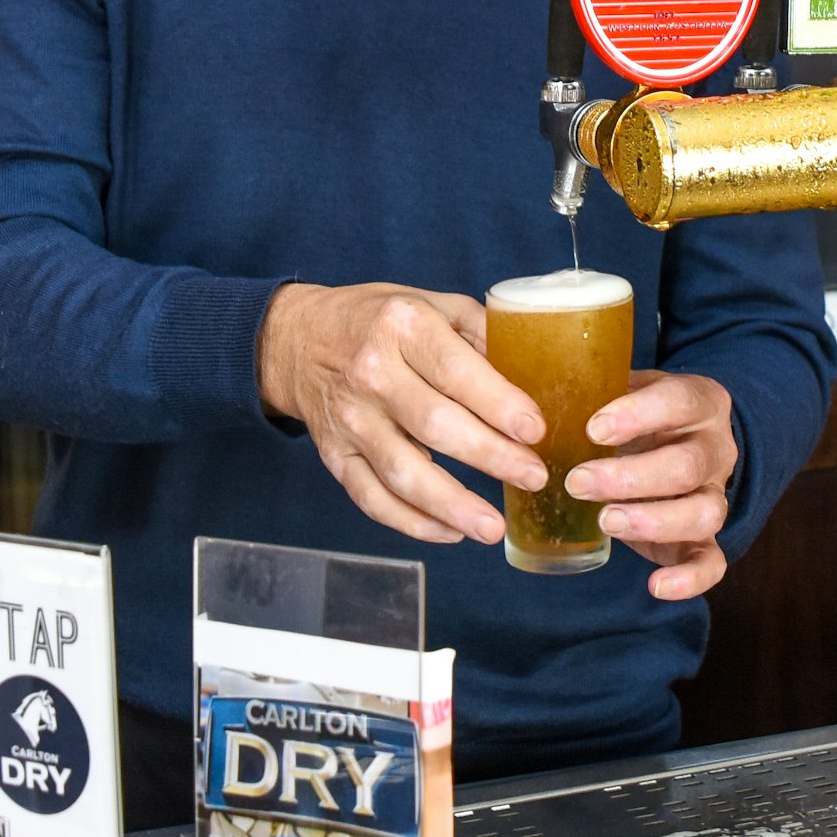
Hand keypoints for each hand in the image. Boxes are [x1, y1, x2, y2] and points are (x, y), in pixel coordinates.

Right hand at [256, 282, 544, 546]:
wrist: (298, 340)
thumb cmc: (380, 321)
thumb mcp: (433, 304)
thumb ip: (483, 333)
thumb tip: (537, 373)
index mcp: (402, 326)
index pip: (455, 370)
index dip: (498, 404)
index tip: (536, 430)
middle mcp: (371, 373)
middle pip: (435, 424)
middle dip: (490, 456)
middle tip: (533, 476)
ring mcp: (350, 420)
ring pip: (403, 472)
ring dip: (452, 505)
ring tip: (493, 527)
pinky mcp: (335, 456)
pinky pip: (373, 499)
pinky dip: (412, 522)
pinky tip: (450, 532)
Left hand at [577, 370, 740, 601]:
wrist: (676, 440)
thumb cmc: (636, 414)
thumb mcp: (621, 387)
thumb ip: (592, 388)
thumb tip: (529, 396)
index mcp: (699, 401)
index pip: (679, 402)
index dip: (639, 415)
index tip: (593, 429)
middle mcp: (715, 449)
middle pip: (687, 465)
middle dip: (630, 477)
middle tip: (578, 483)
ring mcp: (714, 494)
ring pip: (703, 513)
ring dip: (652, 522)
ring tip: (605, 522)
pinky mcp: (706, 537)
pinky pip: (712, 561)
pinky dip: (689, 578)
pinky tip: (656, 586)